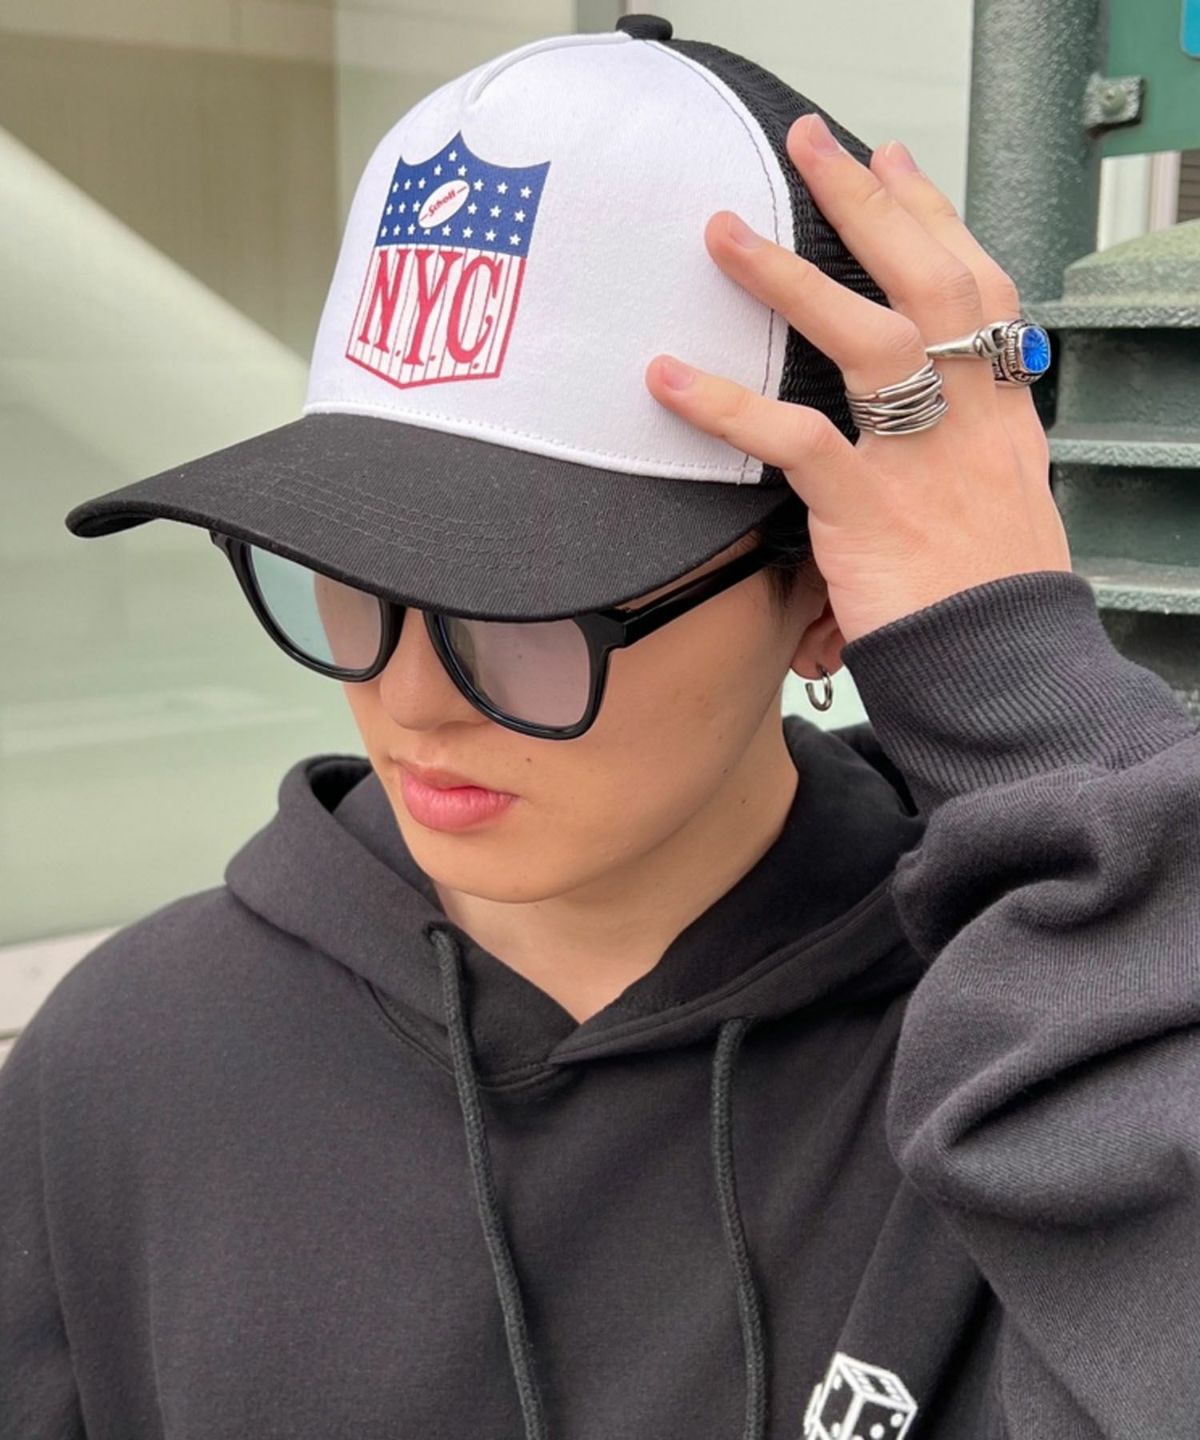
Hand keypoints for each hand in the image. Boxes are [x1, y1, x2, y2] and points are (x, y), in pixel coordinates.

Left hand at [644, 113, 1072, 648]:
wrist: (1002, 670)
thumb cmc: (989, 596)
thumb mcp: (997, 504)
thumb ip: (956, 448)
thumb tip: (904, 424)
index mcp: (1004, 412)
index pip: (979, 287)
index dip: (937, 218)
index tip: (896, 163)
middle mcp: (973, 418)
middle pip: (928, 281)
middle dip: (869, 204)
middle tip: (811, 144)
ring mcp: (923, 461)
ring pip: (865, 340)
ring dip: (790, 279)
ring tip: (724, 234)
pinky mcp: (869, 511)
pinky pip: (793, 442)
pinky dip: (726, 407)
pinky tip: (668, 378)